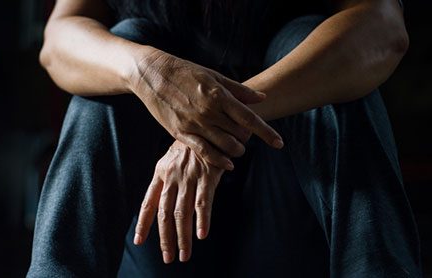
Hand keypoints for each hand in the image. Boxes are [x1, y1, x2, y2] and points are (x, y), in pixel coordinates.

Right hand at [129, 49, 282, 168]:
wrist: (152, 75)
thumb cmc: (184, 72)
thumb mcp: (213, 76)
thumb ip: (238, 90)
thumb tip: (261, 98)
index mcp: (219, 95)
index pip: (249, 119)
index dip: (266, 132)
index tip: (279, 143)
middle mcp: (209, 111)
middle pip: (239, 134)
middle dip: (248, 139)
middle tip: (247, 138)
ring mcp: (194, 123)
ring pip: (224, 146)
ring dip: (236, 150)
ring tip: (237, 148)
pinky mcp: (180, 133)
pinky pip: (204, 152)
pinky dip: (219, 160)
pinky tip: (228, 164)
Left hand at [133, 141, 224, 262]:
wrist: (211, 119)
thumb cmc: (194, 142)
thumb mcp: (174, 158)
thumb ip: (168, 179)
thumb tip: (163, 201)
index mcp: (161, 172)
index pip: (148, 202)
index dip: (143, 223)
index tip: (139, 240)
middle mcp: (172, 176)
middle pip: (165, 214)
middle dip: (166, 239)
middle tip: (168, 258)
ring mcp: (189, 176)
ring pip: (183, 213)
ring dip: (183, 237)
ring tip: (184, 255)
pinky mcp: (208, 175)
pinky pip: (204, 202)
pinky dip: (202, 220)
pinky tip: (201, 235)